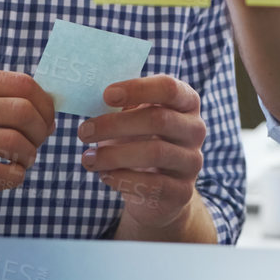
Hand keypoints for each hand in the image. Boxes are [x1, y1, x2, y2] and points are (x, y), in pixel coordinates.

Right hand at [0, 68, 55, 225]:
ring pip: (14, 142)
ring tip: (23, 162)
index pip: (22, 84)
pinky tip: (9, 177)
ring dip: (30, 156)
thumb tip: (48, 107)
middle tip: (37, 145)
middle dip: (41, 131)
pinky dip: (15, 177)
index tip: (46, 121)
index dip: (45, 104)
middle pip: (23, 111)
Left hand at [79, 75, 207, 234]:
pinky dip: (123, 179)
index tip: (107, 95)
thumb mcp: (135, 118)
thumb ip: (123, 104)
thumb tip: (91, 94)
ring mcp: (192, 161)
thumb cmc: (141, 141)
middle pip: (159, 119)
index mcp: (186, 103)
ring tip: (88, 159)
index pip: (169, 88)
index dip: (139, 89)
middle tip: (84, 131)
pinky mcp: (182, 191)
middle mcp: (195, 129)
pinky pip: (153, 184)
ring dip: (114, 155)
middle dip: (116, 124)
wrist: (156, 189)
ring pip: (155, 152)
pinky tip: (105, 175)